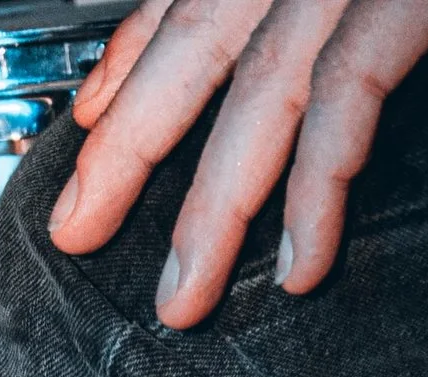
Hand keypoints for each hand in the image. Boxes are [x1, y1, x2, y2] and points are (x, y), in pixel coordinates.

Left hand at [48, 0, 427, 328]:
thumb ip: (323, 17)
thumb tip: (275, 79)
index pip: (177, 5)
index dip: (125, 72)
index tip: (86, 135)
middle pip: (190, 51)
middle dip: (128, 151)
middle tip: (77, 234)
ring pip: (259, 95)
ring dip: (215, 206)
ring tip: (182, 297)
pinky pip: (350, 100)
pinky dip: (320, 186)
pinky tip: (302, 262)